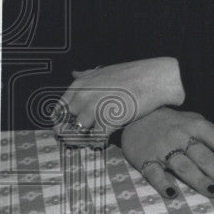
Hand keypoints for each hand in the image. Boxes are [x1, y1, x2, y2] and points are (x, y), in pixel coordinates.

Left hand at [53, 57, 185, 140]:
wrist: (156, 79)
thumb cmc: (133, 74)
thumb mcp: (105, 70)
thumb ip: (87, 75)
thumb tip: (74, 73)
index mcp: (79, 86)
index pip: (57, 111)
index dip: (62, 122)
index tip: (71, 127)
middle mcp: (83, 98)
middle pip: (65, 126)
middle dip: (72, 135)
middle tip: (81, 138)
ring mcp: (95, 110)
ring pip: (78, 135)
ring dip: (84, 141)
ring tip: (94, 140)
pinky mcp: (109, 122)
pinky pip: (96, 140)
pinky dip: (98, 143)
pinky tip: (104, 141)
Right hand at [120, 107, 213, 199]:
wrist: (137, 114)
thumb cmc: (175, 123)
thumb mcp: (199, 123)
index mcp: (198, 126)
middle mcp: (182, 136)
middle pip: (204, 157)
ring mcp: (163, 148)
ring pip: (183, 166)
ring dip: (199, 180)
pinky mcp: (144, 159)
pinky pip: (154, 173)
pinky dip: (162, 183)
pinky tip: (172, 194)